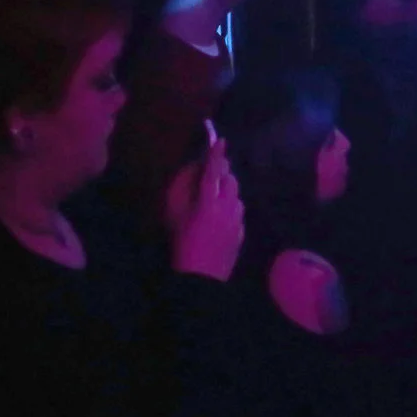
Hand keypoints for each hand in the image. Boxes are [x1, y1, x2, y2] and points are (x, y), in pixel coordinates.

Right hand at [165, 133, 244, 280]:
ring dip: (227, 189)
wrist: (201, 276)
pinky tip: (218, 214)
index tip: (221, 140)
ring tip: (211, 194)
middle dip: (222, 172)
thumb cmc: (181, 243)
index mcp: (210, 201)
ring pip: (237, 195)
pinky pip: (238, 211)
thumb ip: (183, 187)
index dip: (217, 154)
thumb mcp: (174, 213)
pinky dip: (230, 206)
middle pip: (230, 180)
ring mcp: (238, 220)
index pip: (215, 171)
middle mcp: (229, 207)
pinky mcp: (242, 232)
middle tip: (209, 171)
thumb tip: (194, 169)